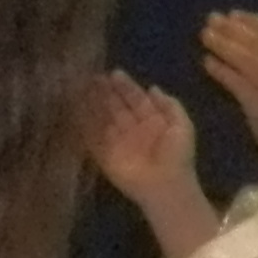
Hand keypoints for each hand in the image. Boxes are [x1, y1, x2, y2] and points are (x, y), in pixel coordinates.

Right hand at [76, 70, 199, 202]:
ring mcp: (118, 142)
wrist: (166, 185)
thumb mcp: (182, 126)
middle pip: (117, 106)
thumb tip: (153, 87)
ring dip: (93, 105)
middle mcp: (133, 129)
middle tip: (93, 76)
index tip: (113, 73)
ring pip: (103, 119)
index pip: (136, 99)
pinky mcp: (105, 156)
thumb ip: (170, 105)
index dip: (125, 86)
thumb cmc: (177, 155)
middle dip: (106, 92)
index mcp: (152, 121)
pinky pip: (93, 138)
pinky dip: (84, 126)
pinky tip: (76, 111)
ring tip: (81, 88)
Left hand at [199, 9, 257, 166]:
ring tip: (204, 36)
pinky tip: (206, 62)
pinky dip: (219, 69)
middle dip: (230, 28)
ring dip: (221, 43)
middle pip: (254, 40)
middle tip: (211, 20)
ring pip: (242, 57)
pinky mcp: (256, 102)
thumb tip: (248, 35)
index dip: (251, 20)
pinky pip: (233, 80)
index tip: (233, 14)